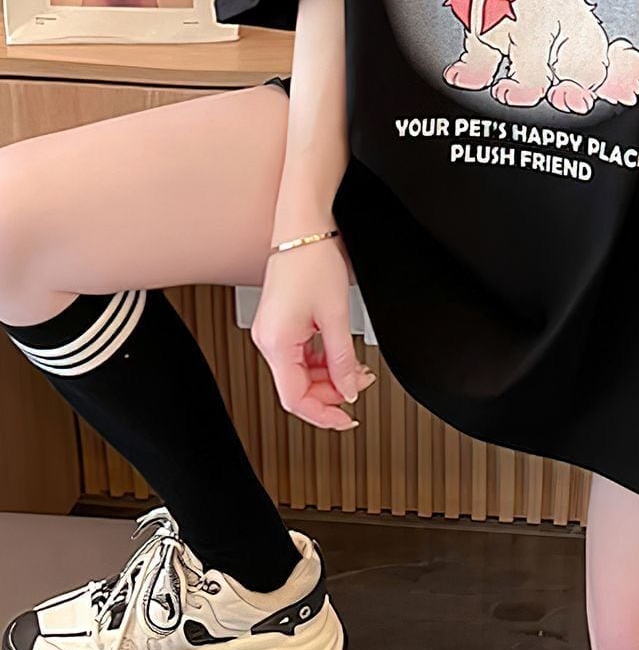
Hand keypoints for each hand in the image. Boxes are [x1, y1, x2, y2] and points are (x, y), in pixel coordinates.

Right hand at [251, 233, 374, 430]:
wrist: (302, 229)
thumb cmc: (312, 262)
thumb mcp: (336, 316)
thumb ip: (342, 359)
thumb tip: (347, 389)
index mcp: (276, 342)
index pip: (295, 398)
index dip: (323, 414)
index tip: (345, 420)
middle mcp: (268, 339)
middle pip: (298, 387)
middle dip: (331, 391)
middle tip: (360, 385)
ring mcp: (272, 331)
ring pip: (300, 372)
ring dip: (328, 375)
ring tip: (356, 368)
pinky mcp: (279, 323)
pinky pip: (299, 354)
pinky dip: (321, 360)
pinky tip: (339, 355)